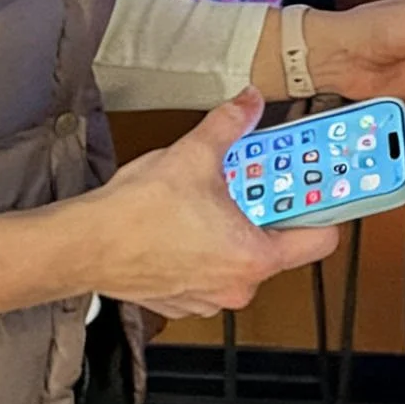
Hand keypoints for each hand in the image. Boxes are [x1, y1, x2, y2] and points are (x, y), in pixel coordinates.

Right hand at [78, 93, 336, 318]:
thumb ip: (229, 125)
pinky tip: (184, 224)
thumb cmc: (136, 215)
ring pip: (240, 259)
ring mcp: (210, 297)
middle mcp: (238, 285)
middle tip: (254, 182)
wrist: (84, 245)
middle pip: (278, 246)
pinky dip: (205, 250)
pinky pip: (210, 271)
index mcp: (255, 255)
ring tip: (212, 202)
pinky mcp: (183, 300)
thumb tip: (248, 103)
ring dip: (232, 232)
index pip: (320, 240)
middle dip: (266, 212)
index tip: (315, 191)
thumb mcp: (193, 155)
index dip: (321, 210)